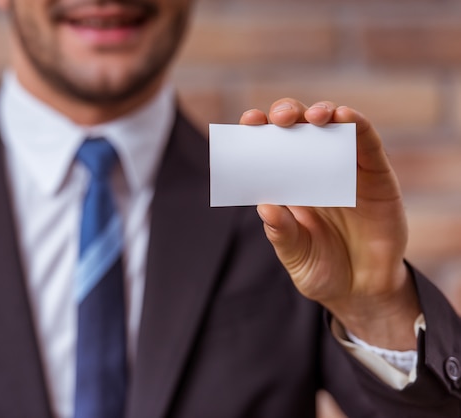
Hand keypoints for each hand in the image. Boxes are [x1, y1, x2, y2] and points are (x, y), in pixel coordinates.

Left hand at [240, 99, 420, 349]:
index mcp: (287, 184)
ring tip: (314, 116)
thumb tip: (264, 207)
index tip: (248, 122)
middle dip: (287, 114)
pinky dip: (358, 125)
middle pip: (298, 127)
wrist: (363, 289)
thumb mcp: (295, 255)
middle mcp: (313, 169)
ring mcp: (346, 168)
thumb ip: (282, 234)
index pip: (270, 147)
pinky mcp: (376, 175)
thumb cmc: (321, 268)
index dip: (259, 129)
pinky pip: (368, 143)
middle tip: (280, 119)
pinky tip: (345, 117)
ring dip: (323, 112)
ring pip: (333, 126)